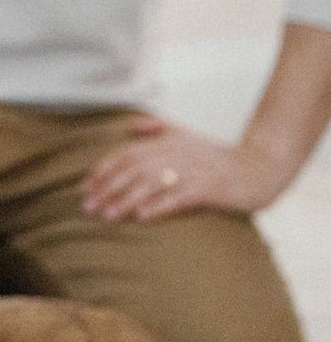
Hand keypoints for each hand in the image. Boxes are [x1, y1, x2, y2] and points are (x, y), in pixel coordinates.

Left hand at [81, 115, 295, 221]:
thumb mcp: (186, 136)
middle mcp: (177, 154)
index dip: (102, 170)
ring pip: (152, 184)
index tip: (83, 188)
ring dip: (126, 200)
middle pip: (134, 169)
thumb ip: (157, 127)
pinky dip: (160, 205)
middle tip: (88, 208)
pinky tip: (143, 216)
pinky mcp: (209, 187)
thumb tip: (128, 125)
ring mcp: (194, 170)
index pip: (127, 154)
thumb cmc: (217, 157)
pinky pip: (180, 197)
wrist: (259, 168)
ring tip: (107, 216)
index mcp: (168, 142)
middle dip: (107, 188)